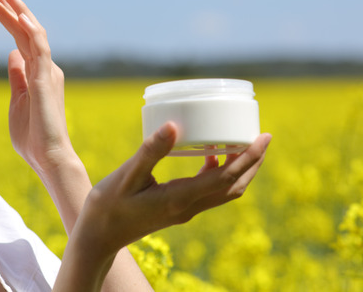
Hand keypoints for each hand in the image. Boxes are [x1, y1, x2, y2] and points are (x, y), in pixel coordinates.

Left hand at [0, 0, 73, 174]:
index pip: (21, 40)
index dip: (7, 20)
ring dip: (19, 12)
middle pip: (27, 31)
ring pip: (35, 33)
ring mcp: (49, 71)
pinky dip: (31, 30)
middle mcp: (46, 68)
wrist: (48, 157)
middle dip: (11, 10)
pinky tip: (20, 16)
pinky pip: (41, 48)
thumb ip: (17, 77)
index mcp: (37, 73)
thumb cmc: (32, 136)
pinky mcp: (48, 79)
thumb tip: (11, 55)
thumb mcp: (18, 100)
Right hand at [74, 123, 270, 259]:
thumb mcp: (127, 175)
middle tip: (262, 137)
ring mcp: (185, 211)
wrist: (99, 237)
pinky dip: (219, 173)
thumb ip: (151, 151)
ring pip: (224, 191)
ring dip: (240, 170)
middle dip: (253, 163)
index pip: (225, 176)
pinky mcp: (178, 210)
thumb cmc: (108, 206)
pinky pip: (209, 192)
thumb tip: (175, 125)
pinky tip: (209, 155)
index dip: (249, 157)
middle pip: (234, 186)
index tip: (263, 137)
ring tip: (243, 144)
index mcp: (179, 198)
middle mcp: (188, 208)